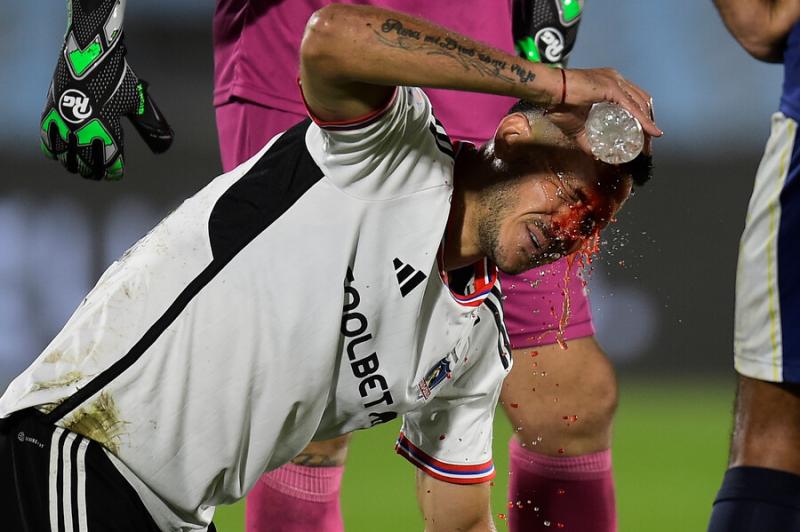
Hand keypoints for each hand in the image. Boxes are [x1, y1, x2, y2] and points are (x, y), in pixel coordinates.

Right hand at [40, 9, 171, 180]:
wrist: (90, 55)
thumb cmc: (116, 79)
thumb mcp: (134, 102)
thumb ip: (146, 121)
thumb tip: (165, 137)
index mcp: (107, 131)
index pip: (111, 164)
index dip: (114, 172)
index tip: (116, 175)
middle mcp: (85, 132)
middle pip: (87, 166)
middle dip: (94, 172)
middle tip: (98, 173)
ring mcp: (65, 124)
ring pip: (66, 159)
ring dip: (74, 165)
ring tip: (80, 166)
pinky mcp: (51, 115)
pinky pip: (49, 143)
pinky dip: (55, 152)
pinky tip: (61, 154)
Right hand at [544, 67, 660, 154]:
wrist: (548, 92)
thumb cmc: (558, 105)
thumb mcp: (578, 128)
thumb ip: (588, 141)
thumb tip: (597, 156)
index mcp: (609, 83)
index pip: (634, 99)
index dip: (641, 117)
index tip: (644, 134)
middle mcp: (616, 79)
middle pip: (641, 101)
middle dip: (648, 122)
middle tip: (649, 142)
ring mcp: (614, 81)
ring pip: (640, 104)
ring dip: (647, 124)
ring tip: (650, 140)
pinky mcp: (611, 87)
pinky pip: (632, 106)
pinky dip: (643, 120)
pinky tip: (649, 131)